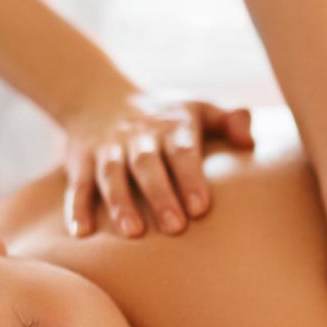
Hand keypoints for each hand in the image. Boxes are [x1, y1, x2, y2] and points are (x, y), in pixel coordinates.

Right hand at [62, 92, 253, 237]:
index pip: (183, 152)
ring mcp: (106, 149)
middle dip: (160, 196)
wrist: (97, 93)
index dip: (191, 178)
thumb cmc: (164, 115)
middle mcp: (138, 137)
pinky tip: (82, 233)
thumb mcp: (197, 107)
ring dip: (120, 203)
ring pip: (112, 175)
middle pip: (148, 166)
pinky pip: (77, 184)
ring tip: (133, 233)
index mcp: (171, 127)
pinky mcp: (79, 161)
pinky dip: (76, 207)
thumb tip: (250, 140)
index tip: (202, 207)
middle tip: (176, 228)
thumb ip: (229, 121)